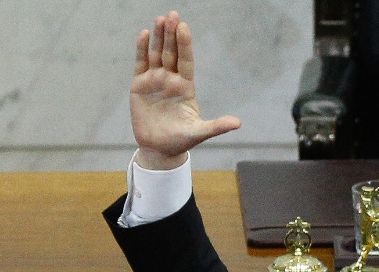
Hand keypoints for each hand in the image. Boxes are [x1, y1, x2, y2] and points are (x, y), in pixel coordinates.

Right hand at [130, 11, 240, 169]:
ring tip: (160, 19)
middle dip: (172, 34)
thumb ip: (217, 126)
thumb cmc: (181, 140)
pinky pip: (141, 63)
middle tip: (172, 15)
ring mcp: (155, 80)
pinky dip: (142, 49)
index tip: (184, 28)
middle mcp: (171, 79)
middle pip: (171, 53)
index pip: (186, 61)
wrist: (159, 148)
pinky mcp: (140, 85)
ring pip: (157, 54)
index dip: (185, 44)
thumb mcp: (199, 133)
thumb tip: (238, 123)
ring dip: (159, 37)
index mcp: (186, 87)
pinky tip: (145, 34)